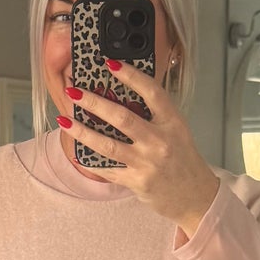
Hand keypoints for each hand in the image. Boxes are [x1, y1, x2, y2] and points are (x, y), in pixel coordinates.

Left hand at [60, 61, 219, 235]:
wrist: (195, 196)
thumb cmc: (183, 159)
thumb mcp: (176, 130)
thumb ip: (154, 114)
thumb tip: (120, 95)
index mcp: (172, 122)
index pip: (151, 92)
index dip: (131, 76)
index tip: (110, 63)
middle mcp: (160, 141)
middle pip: (122, 117)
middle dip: (94, 103)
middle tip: (74, 91)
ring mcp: (148, 163)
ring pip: (108, 145)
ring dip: (82, 132)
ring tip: (64, 120)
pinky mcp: (137, 181)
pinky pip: (107, 168)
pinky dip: (89, 160)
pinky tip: (75, 151)